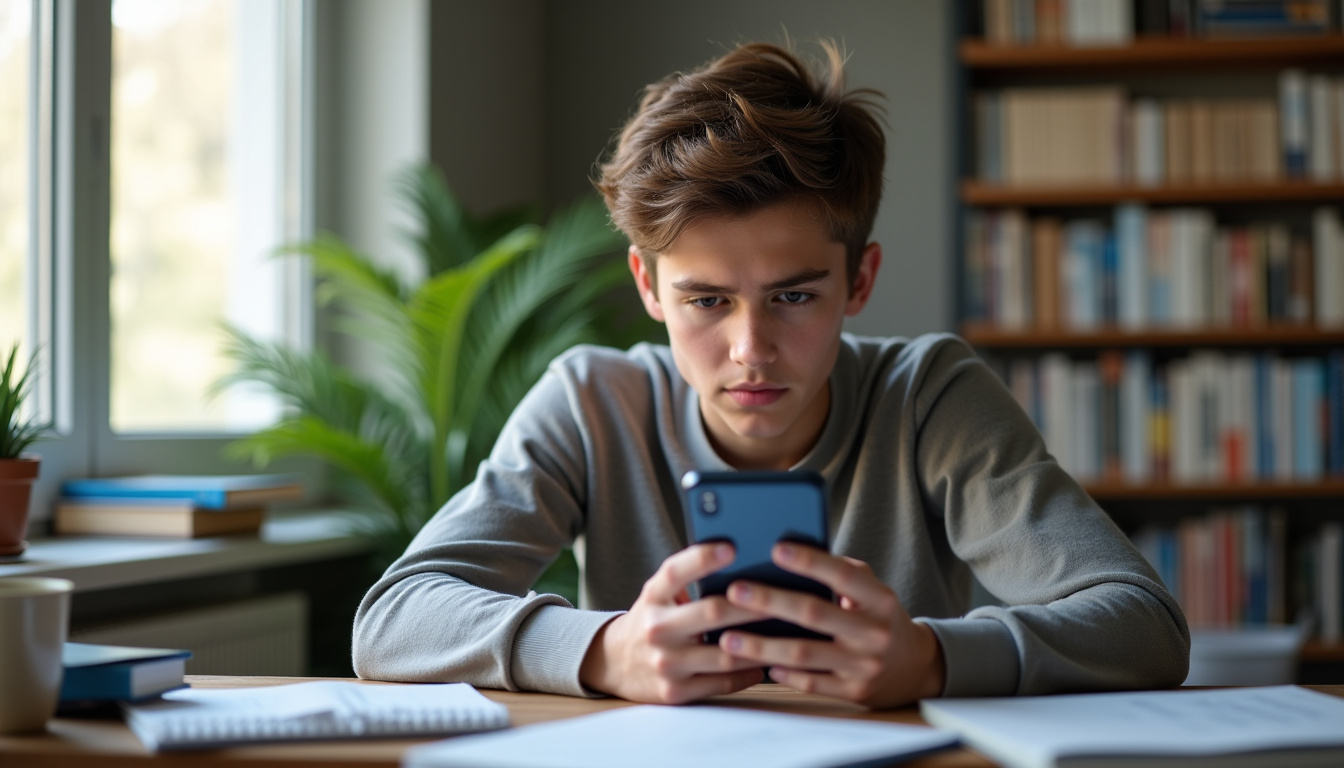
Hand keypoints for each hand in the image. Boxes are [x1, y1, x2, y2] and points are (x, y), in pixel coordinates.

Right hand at [579, 542, 769, 703]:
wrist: (613, 663)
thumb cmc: (652, 619)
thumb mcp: (659, 594)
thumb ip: (688, 579)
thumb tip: (740, 561)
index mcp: (653, 596)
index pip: (675, 572)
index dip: (703, 558)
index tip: (732, 546)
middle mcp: (656, 628)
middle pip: (711, 612)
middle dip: (750, 604)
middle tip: (782, 595)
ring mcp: (666, 662)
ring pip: (725, 653)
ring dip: (760, 643)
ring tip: (786, 631)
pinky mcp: (675, 691)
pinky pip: (723, 682)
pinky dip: (749, 672)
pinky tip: (766, 660)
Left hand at [718, 543, 944, 708]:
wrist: (914, 668)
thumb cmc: (879, 618)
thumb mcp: (874, 591)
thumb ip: (844, 572)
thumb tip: (798, 551)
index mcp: (880, 600)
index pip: (843, 576)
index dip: (810, 562)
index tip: (776, 549)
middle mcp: (874, 633)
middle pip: (815, 614)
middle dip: (770, 601)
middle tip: (734, 591)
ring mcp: (864, 666)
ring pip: (805, 653)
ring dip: (763, 645)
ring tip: (728, 637)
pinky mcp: (853, 692)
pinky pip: (811, 683)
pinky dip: (784, 673)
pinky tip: (759, 663)